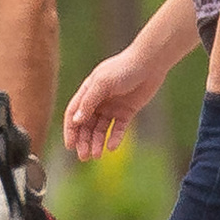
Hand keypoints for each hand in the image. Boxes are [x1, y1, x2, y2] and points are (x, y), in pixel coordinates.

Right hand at [62, 46, 163, 162]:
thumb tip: (75, 121)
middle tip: (84, 156)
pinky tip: (111, 147)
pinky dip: (114, 138)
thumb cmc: (124, 68)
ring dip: (97, 142)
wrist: (150, 63)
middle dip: (83, 141)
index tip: (70, 146)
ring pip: (100, 129)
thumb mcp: (102, 83)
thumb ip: (88, 102)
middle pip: (86, 125)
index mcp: (87, 92)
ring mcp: (112, 107)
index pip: (73, 114)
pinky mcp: (127, 111)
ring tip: (96, 155)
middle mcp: (98, 101)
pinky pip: (118, 128)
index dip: (70, 130)